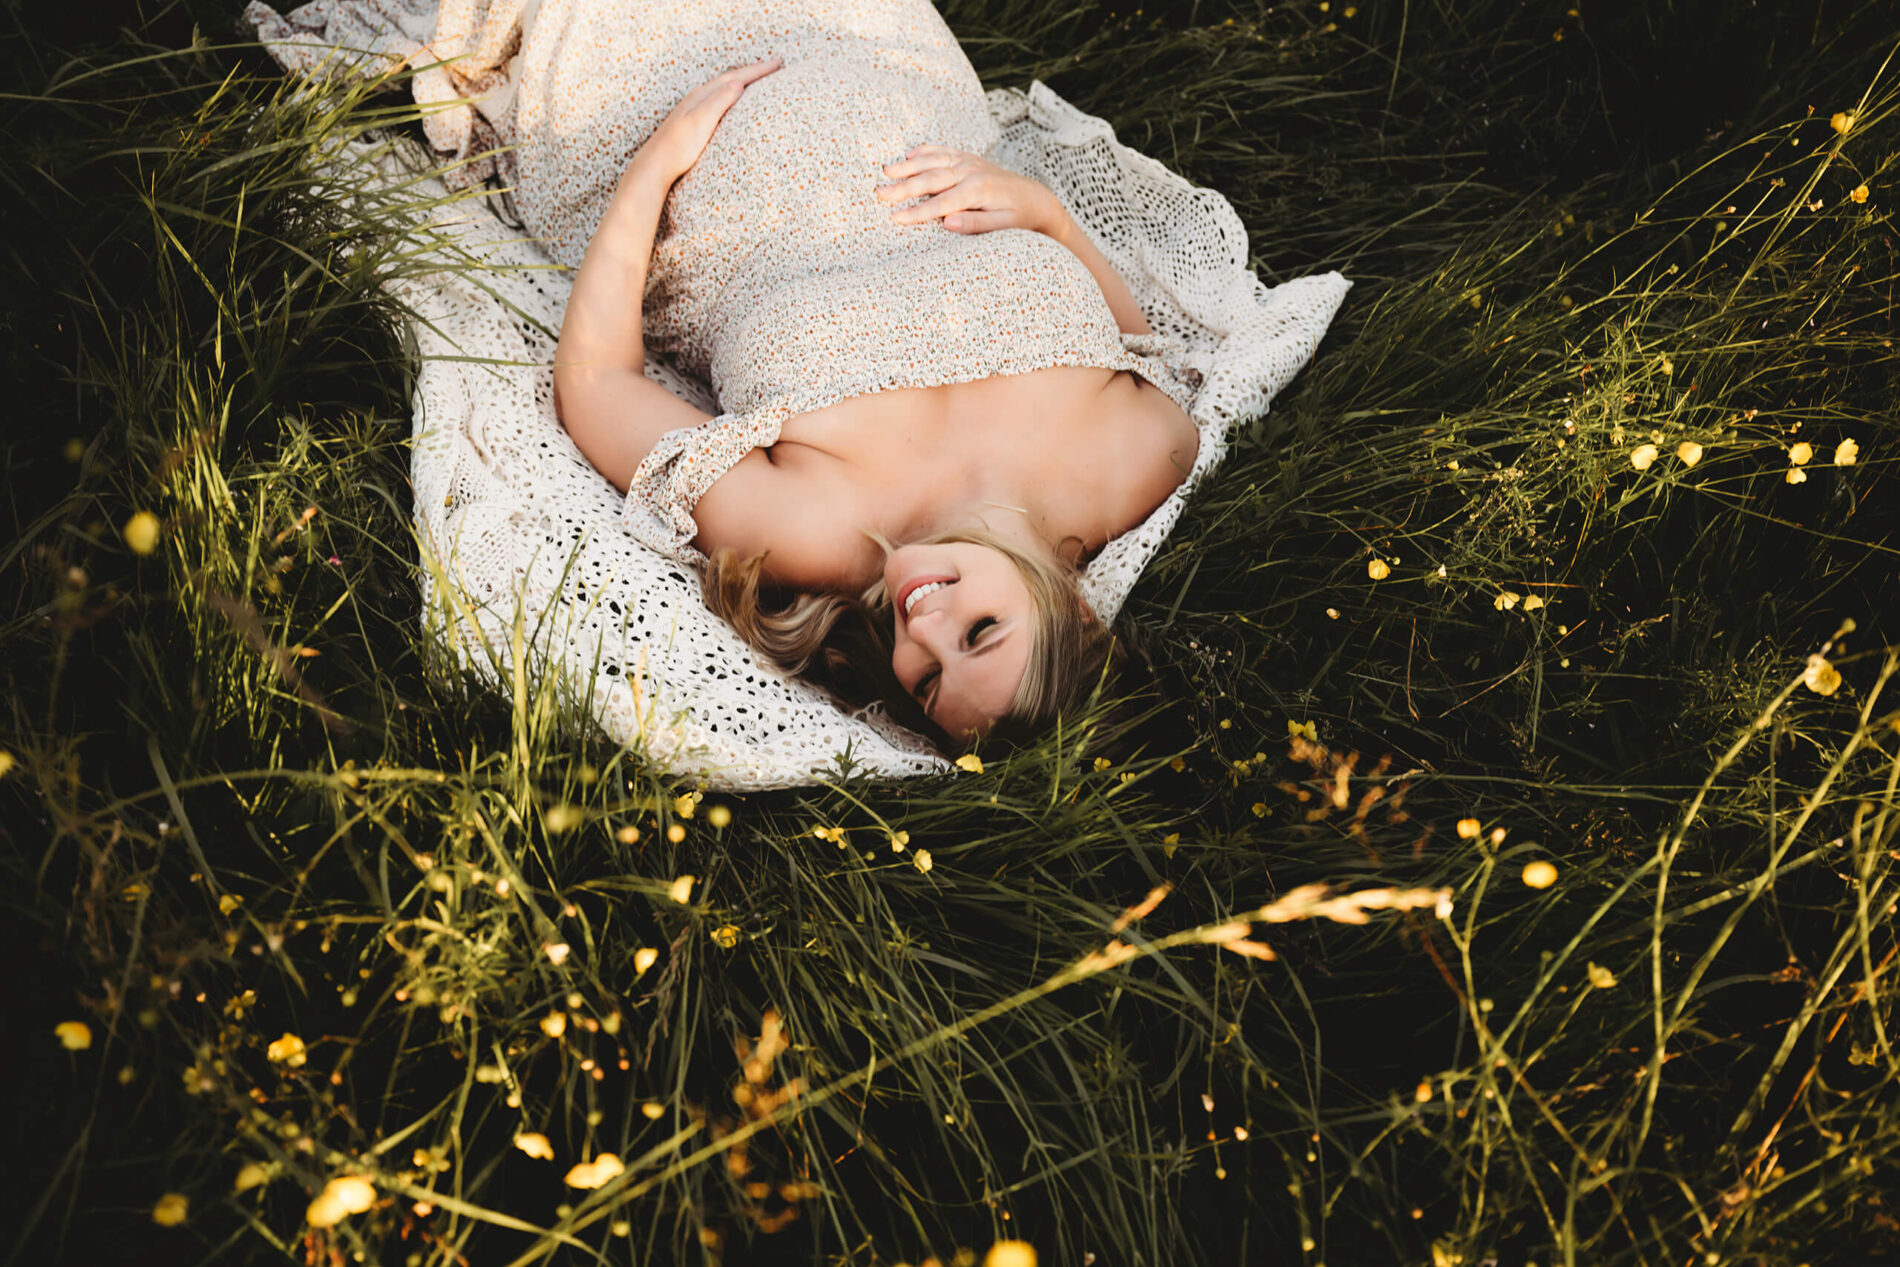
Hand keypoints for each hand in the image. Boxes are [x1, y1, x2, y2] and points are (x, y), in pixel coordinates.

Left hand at [637, 57, 780, 184]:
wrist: (655, 165)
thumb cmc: (679, 147)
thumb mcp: (701, 121)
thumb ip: (719, 101)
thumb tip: (738, 83)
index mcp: (702, 96)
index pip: (735, 77)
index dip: (758, 70)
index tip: (778, 63)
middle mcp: (697, 98)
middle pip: (729, 79)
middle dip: (752, 72)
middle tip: (773, 66)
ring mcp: (693, 109)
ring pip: (723, 88)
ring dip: (741, 82)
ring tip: (757, 80)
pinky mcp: (691, 122)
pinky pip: (717, 100)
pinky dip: (731, 95)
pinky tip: (731, 103)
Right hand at [877, 146, 1069, 237]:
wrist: (1034, 198)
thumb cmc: (1017, 217)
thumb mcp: (1002, 226)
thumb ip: (975, 224)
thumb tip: (947, 223)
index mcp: (977, 191)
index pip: (941, 204)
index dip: (916, 212)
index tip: (895, 218)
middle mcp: (971, 171)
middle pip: (930, 179)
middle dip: (903, 187)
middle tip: (879, 194)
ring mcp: (969, 161)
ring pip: (933, 161)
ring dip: (908, 166)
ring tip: (886, 171)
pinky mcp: (968, 158)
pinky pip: (943, 151)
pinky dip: (926, 151)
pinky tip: (910, 153)